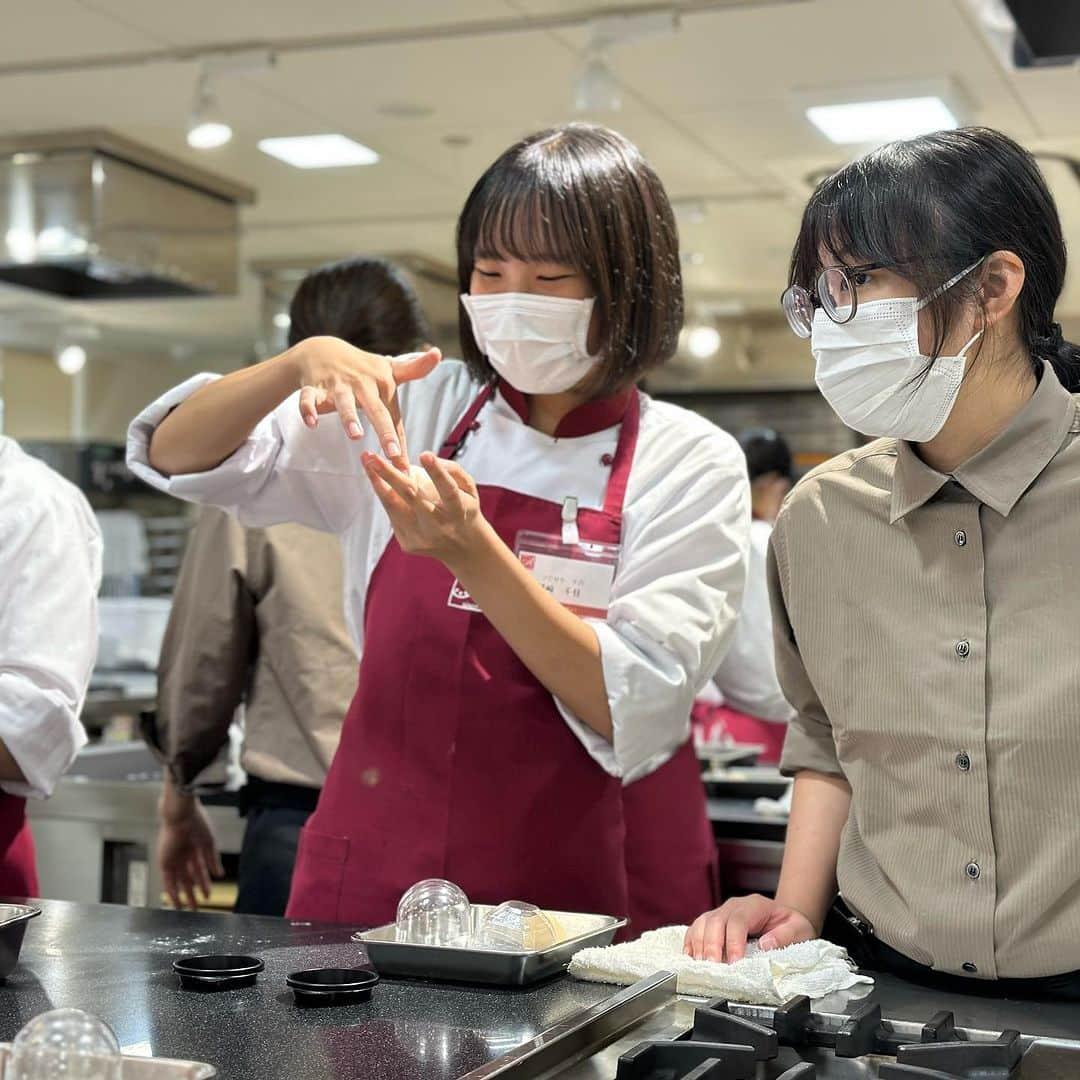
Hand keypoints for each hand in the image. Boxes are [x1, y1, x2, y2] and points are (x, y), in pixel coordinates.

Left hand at [157, 799, 223, 910]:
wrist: (182, 815)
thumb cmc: (198, 824)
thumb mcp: (209, 843)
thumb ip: (213, 859)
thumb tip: (219, 874)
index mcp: (195, 848)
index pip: (200, 870)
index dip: (204, 883)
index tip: (208, 895)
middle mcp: (184, 855)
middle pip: (188, 878)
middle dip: (193, 892)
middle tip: (197, 907)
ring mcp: (173, 858)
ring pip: (178, 881)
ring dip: (182, 895)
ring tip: (187, 908)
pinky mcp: (164, 861)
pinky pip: (167, 879)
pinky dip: (171, 890)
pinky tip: (176, 901)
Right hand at [291, 337, 440, 468]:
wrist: (323, 350)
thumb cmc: (362, 368)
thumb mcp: (388, 367)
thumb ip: (414, 369)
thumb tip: (438, 353)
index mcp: (382, 383)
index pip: (394, 416)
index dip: (400, 440)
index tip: (406, 464)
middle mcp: (361, 384)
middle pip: (376, 410)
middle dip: (385, 432)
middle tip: (393, 454)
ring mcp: (338, 385)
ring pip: (343, 402)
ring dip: (349, 417)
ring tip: (356, 434)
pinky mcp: (314, 387)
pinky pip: (309, 399)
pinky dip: (308, 410)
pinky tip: (312, 424)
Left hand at [364, 450, 486, 565]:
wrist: (461, 548)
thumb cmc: (463, 509)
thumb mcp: (470, 490)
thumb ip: (453, 471)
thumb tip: (426, 457)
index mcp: (458, 512)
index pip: (448, 491)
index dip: (437, 473)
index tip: (425, 454)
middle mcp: (439, 527)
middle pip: (412, 497)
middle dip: (390, 475)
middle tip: (373, 457)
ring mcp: (421, 537)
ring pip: (394, 506)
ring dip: (378, 483)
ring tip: (367, 462)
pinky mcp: (408, 544)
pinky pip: (392, 515)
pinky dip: (385, 496)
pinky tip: (378, 480)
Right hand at [683, 894, 816, 962]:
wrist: (783, 918)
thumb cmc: (791, 924)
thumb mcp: (799, 928)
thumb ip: (785, 935)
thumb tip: (766, 944)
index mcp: (755, 905)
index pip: (738, 920)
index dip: (734, 941)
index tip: (734, 962)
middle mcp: (734, 906)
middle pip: (716, 921)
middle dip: (712, 945)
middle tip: (713, 967)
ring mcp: (721, 912)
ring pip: (703, 923)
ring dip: (699, 944)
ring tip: (701, 964)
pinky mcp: (713, 922)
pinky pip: (696, 928)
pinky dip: (691, 941)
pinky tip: (690, 955)